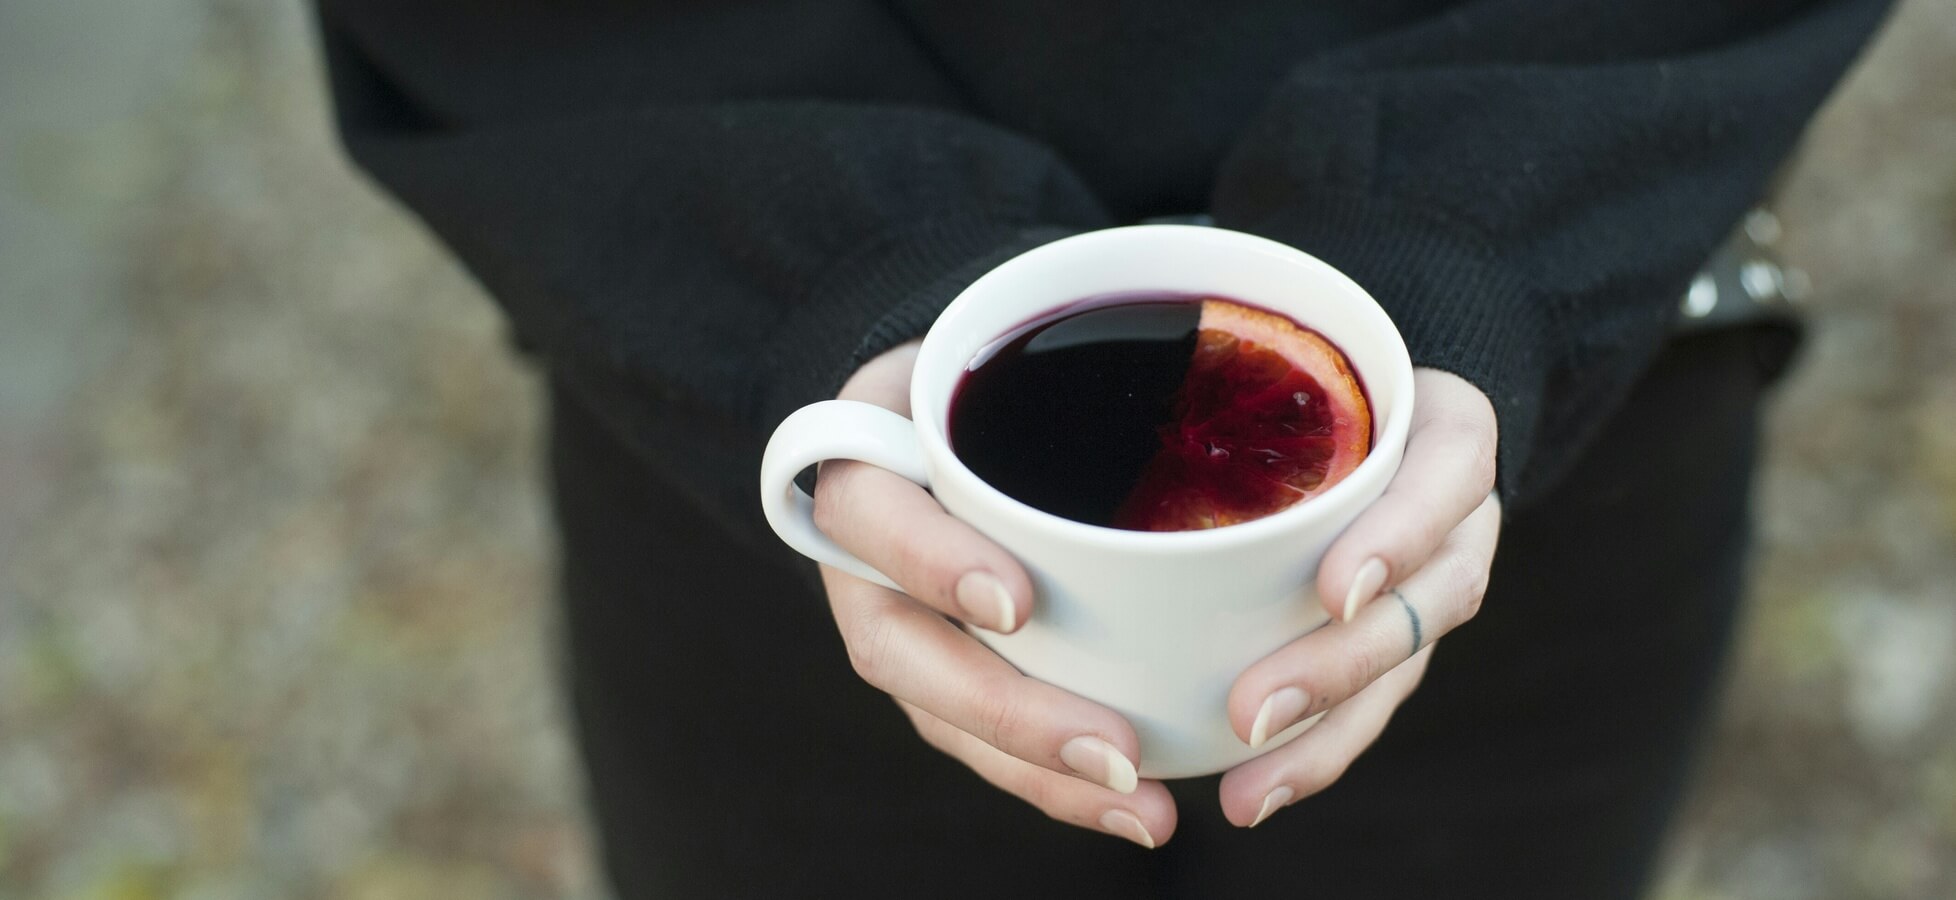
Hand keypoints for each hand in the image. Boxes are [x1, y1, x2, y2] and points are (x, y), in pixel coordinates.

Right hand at [813, 340, 1177, 847]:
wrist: (954, 392)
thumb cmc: (995, 358)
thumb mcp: (1004, 329)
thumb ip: (1051, 333)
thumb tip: (1204, 310)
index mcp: (865, 462)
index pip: (874, 513)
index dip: (932, 561)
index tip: (1016, 601)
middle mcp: (863, 559)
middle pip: (903, 654)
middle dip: (1008, 715)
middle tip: (1116, 750)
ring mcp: (898, 621)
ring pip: (945, 717)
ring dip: (1042, 772)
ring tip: (1145, 807)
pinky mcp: (944, 666)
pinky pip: (986, 739)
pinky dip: (1058, 779)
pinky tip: (1143, 803)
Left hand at [1218, 368, 1501, 826]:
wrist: (1376, 394)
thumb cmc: (1311, 366)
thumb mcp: (1294, 337)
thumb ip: (1227, 350)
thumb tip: (1043, 410)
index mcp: (1446, 431)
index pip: (1444, 479)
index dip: (1397, 541)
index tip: (1334, 592)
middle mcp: (1455, 516)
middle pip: (1423, 605)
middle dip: (1337, 667)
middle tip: (1250, 710)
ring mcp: (1433, 584)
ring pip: (1399, 672)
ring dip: (1324, 735)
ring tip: (1248, 788)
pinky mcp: (1398, 635)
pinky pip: (1368, 705)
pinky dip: (1313, 751)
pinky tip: (1248, 790)